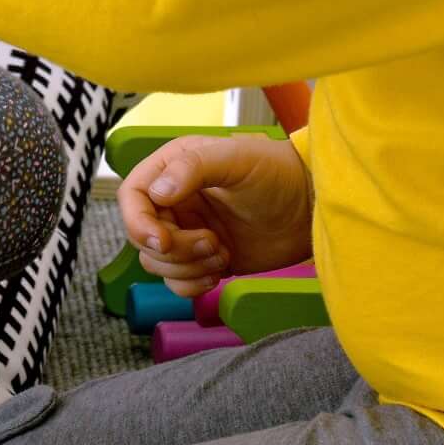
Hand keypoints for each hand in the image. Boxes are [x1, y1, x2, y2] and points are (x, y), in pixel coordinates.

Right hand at [120, 133, 312, 287]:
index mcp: (173, 169)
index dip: (138, 222)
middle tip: (211, 243)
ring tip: (222, 253)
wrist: (310, 209)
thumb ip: (193, 168)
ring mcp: (187, 232)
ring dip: (186, 268)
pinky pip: (177, 282)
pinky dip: (193, 285)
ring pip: (157, 264)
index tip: (162, 240)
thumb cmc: (277, 173)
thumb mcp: (235, 159)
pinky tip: (221, 270)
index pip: (132, 196)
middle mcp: (174, 201)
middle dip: (173, 249)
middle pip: (142, 237)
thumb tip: (156, 193)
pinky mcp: (203, 260)